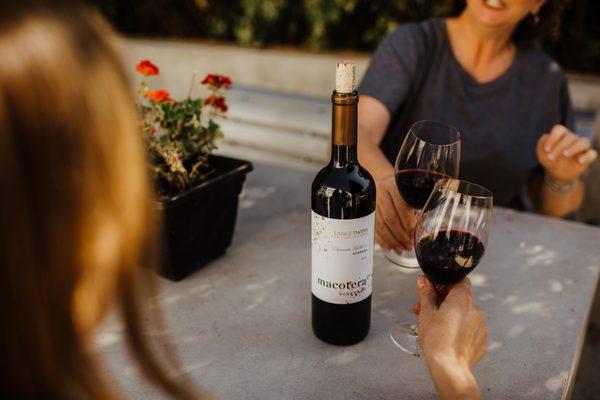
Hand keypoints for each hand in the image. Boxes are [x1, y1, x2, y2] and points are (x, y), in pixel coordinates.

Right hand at [374, 175, 414, 251]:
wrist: (382, 179)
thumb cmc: (401, 187)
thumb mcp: (410, 189)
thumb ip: (417, 203)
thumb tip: (424, 226)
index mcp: (394, 186)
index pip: (401, 207)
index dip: (408, 223)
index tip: (414, 234)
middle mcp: (382, 193)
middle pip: (390, 218)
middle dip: (400, 235)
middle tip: (408, 246)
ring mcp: (373, 203)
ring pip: (381, 225)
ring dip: (391, 240)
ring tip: (401, 250)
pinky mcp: (368, 211)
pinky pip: (373, 228)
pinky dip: (381, 239)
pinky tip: (389, 247)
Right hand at [416, 276, 486, 399]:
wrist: (448, 367)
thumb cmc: (437, 340)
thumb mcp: (426, 313)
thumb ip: (426, 294)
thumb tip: (424, 282)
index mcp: (462, 300)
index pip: (461, 281)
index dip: (448, 284)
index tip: (437, 291)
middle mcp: (476, 310)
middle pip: (461, 299)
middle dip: (444, 303)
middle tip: (428, 311)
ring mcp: (481, 326)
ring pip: (465, 316)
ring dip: (452, 318)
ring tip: (437, 328)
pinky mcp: (482, 341)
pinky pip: (471, 330)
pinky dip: (461, 332)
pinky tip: (448, 339)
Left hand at [537, 124, 597, 183]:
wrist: (557, 173)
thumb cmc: (550, 160)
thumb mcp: (541, 154)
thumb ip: (540, 145)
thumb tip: (545, 136)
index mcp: (561, 135)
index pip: (559, 129)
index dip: (552, 138)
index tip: (546, 150)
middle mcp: (573, 138)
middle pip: (569, 137)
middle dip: (559, 147)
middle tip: (551, 158)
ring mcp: (582, 146)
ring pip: (584, 141)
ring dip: (573, 148)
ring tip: (565, 154)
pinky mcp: (587, 156)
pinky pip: (592, 153)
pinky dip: (587, 156)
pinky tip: (580, 161)